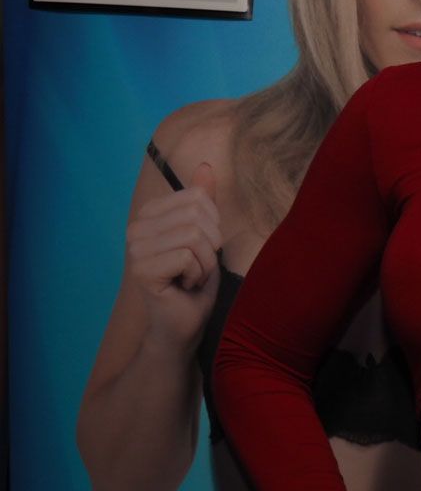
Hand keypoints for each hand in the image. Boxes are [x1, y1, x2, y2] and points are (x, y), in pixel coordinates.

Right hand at [126, 163, 221, 346]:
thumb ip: (203, 201)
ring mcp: (135, 249)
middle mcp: (136, 228)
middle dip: (211, 246)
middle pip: (197, 215)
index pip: (198, 198)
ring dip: (205, 263)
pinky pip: (187, 256)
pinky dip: (198, 275)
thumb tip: (205, 166)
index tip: (201, 250)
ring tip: (192, 277)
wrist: (184, 325)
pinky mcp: (141, 270)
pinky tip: (185, 286)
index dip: (214, 225)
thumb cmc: (196, 282)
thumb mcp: (206, 236)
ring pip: (194, 236)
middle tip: (198, 267)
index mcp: (150, 214)